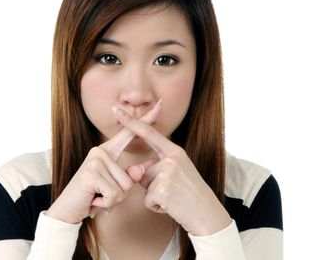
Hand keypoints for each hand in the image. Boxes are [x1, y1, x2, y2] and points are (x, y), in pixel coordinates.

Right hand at [45, 100, 160, 223]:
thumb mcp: (114, 186)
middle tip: (100, 194)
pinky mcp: (91, 173)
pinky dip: (105, 203)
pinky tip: (93, 200)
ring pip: (124, 187)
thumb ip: (129, 175)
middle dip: (118, 193)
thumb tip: (144, 167)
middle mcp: (101, 151)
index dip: (145, 119)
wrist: (66, 210)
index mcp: (107, 151)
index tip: (160, 104)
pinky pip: (114, 194)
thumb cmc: (92, 196)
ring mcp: (95, 161)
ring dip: (112, 199)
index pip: (129, 133)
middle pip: (130, 178)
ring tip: (96, 196)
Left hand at [113, 104, 231, 235]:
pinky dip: (156, 206)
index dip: (131, 121)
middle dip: (152, 184)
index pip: (149, 133)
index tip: (116, 110)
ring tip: (174, 198)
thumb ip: (154, 168)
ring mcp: (167, 174)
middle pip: (144, 170)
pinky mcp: (163, 191)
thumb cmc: (190, 193)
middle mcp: (171, 159)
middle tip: (174, 191)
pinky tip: (171, 206)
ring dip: (154, 196)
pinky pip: (147, 199)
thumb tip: (133, 172)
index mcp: (175, 151)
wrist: (208, 214)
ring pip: (144, 185)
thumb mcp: (175, 173)